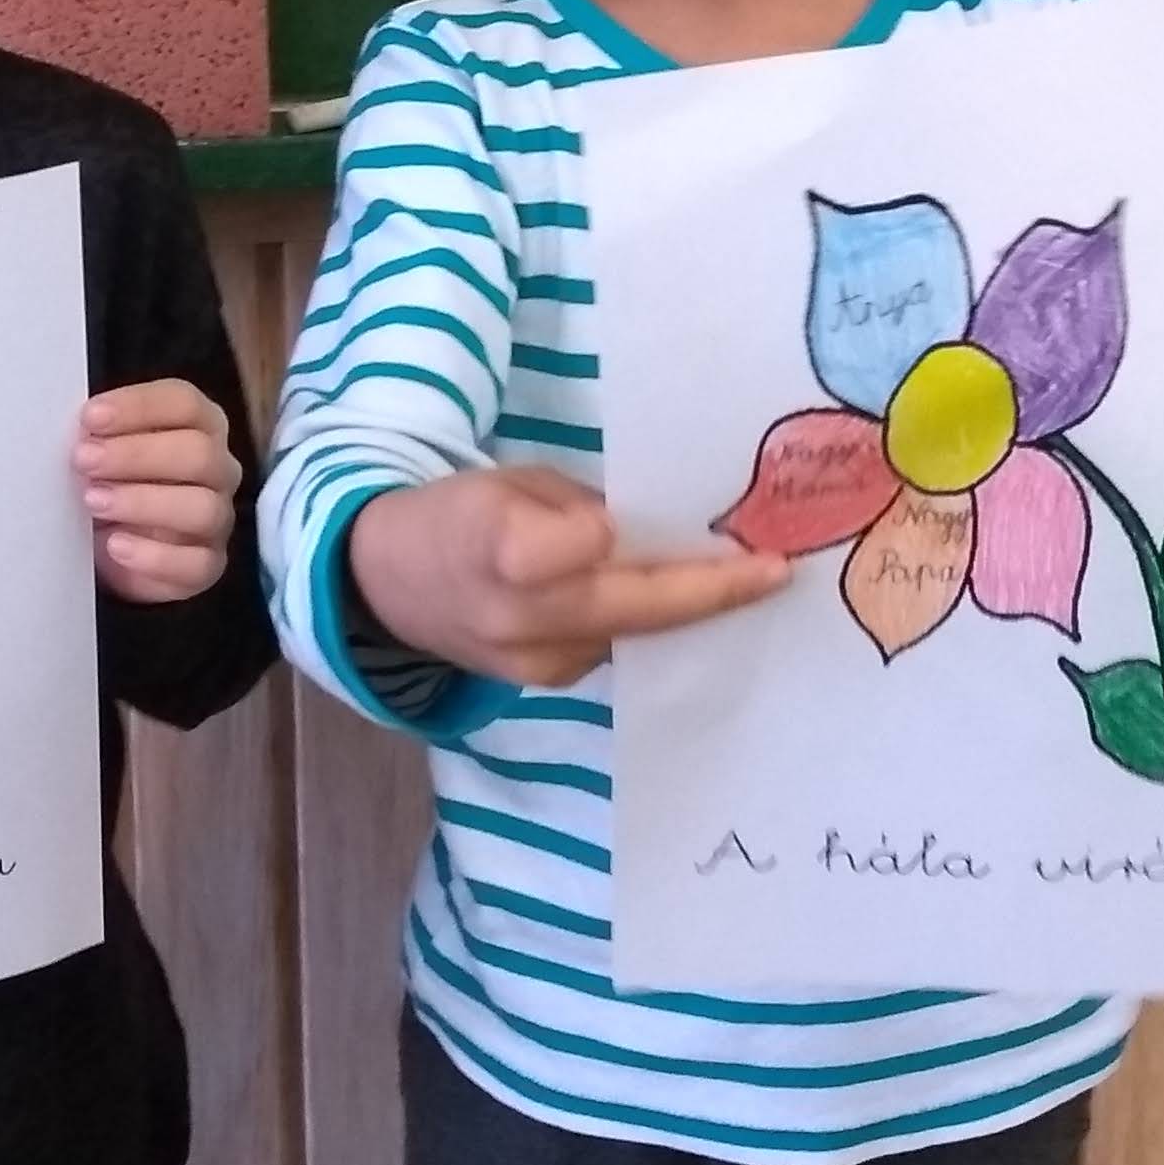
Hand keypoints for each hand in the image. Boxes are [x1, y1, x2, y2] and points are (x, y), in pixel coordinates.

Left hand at [79, 379, 241, 605]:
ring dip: (143, 502)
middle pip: (198, 452)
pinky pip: (195, 563)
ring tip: (94, 501)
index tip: (90, 417)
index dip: (139, 407)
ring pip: (202, 508)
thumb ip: (98, 435)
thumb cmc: (109, 481)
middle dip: (135, 454)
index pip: (185, 404)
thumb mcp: (101, 450)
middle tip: (84, 460)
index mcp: (198, 426)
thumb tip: (81, 432)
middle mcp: (217, 469)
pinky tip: (115, 546)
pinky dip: (153, 557)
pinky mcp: (208, 565)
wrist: (108, 544)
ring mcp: (217, 519)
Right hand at [348, 465, 786, 691]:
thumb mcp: (512, 481)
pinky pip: (614, 648)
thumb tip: (655, 533)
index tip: (641, 519)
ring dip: (689, 610)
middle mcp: (520, 615)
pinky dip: (648, 623)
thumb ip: (581, 506)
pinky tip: (678, 600)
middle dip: (712, 592)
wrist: (386, 585)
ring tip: (750, 580)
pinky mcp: (546, 683)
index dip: (608, 536)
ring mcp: (535, 661)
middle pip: (634, 607)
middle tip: (777, 573)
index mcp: (500, 546)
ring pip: (634, 634)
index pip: (576, 548)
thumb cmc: (457, 513)